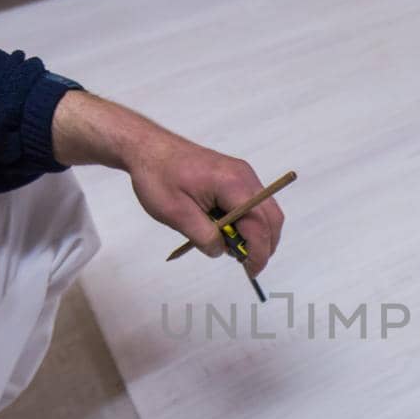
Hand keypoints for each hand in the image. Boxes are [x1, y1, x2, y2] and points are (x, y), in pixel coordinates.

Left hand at [51, 90, 284, 273]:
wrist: (147, 147)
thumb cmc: (157, 176)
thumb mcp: (176, 214)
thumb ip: (203, 236)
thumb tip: (221, 251)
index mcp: (232, 184)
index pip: (259, 224)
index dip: (259, 252)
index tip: (252, 271)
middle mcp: (244, 176)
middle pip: (272, 216)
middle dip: (265, 244)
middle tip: (248, 265)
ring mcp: (241, 174)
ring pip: (265, 210)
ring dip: (256, 233)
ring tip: (233, 249)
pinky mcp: (235, 175)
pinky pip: (252, 202)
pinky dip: (248, 221)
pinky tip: (228, 231)